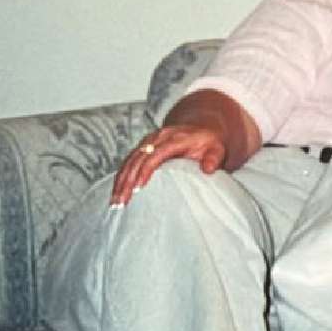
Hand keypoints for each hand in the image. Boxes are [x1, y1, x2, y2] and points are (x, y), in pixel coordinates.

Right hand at [111, 125, 226, 205]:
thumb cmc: (209, 143)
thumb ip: (213, 159)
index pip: (155, 155)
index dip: (145, 171)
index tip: (138, 189)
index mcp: (174, 138)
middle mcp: (157, 137)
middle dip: (127, 181)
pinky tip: (116, 192)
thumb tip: (208, 169)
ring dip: (120, 181)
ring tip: (115, 202)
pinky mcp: (143, 147)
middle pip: (137, 160)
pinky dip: (121, 177)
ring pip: (129, 161)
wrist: (202, 128)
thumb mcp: (217, 149)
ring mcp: (148, 141)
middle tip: (121, 202)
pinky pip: (128, 162)